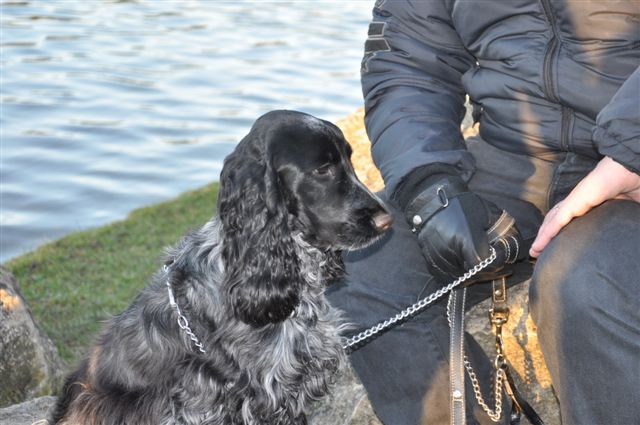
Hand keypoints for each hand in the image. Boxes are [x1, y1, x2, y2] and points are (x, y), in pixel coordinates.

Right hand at [406, 175, 523, 284]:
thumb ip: (506, 232)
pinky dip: (459, 276)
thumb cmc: (462, 205)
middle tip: (498, 265)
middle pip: (476, 275)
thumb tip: (519, 251)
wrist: (432, 202)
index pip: (488, 264)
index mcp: (466, 239)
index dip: (499, 264)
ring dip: (475, 275)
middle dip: (490, 272)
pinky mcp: (431, 262)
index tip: (505, 258)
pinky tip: (466, 266)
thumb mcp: (488, 213)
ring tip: (482, 264)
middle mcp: (451, 252)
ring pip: (462, 279)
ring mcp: (439, 259)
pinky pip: (447, 278)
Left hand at [530, 157, 639, 256]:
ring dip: (542, 235)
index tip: (553, 246)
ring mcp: (575, 200)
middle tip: (538, 251)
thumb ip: (621, 221)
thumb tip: (630, 237)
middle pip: (555, 219)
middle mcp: (578, 201)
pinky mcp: (576, 201)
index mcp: (588, 202)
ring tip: (535, 251)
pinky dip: (547, 232)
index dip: (557, 231)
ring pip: (553, 220)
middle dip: (545, 235)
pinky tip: (540, 244)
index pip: (567, 218)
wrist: (633, 169)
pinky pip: (558, 219)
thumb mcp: (626, 209)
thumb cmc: (633, 184)